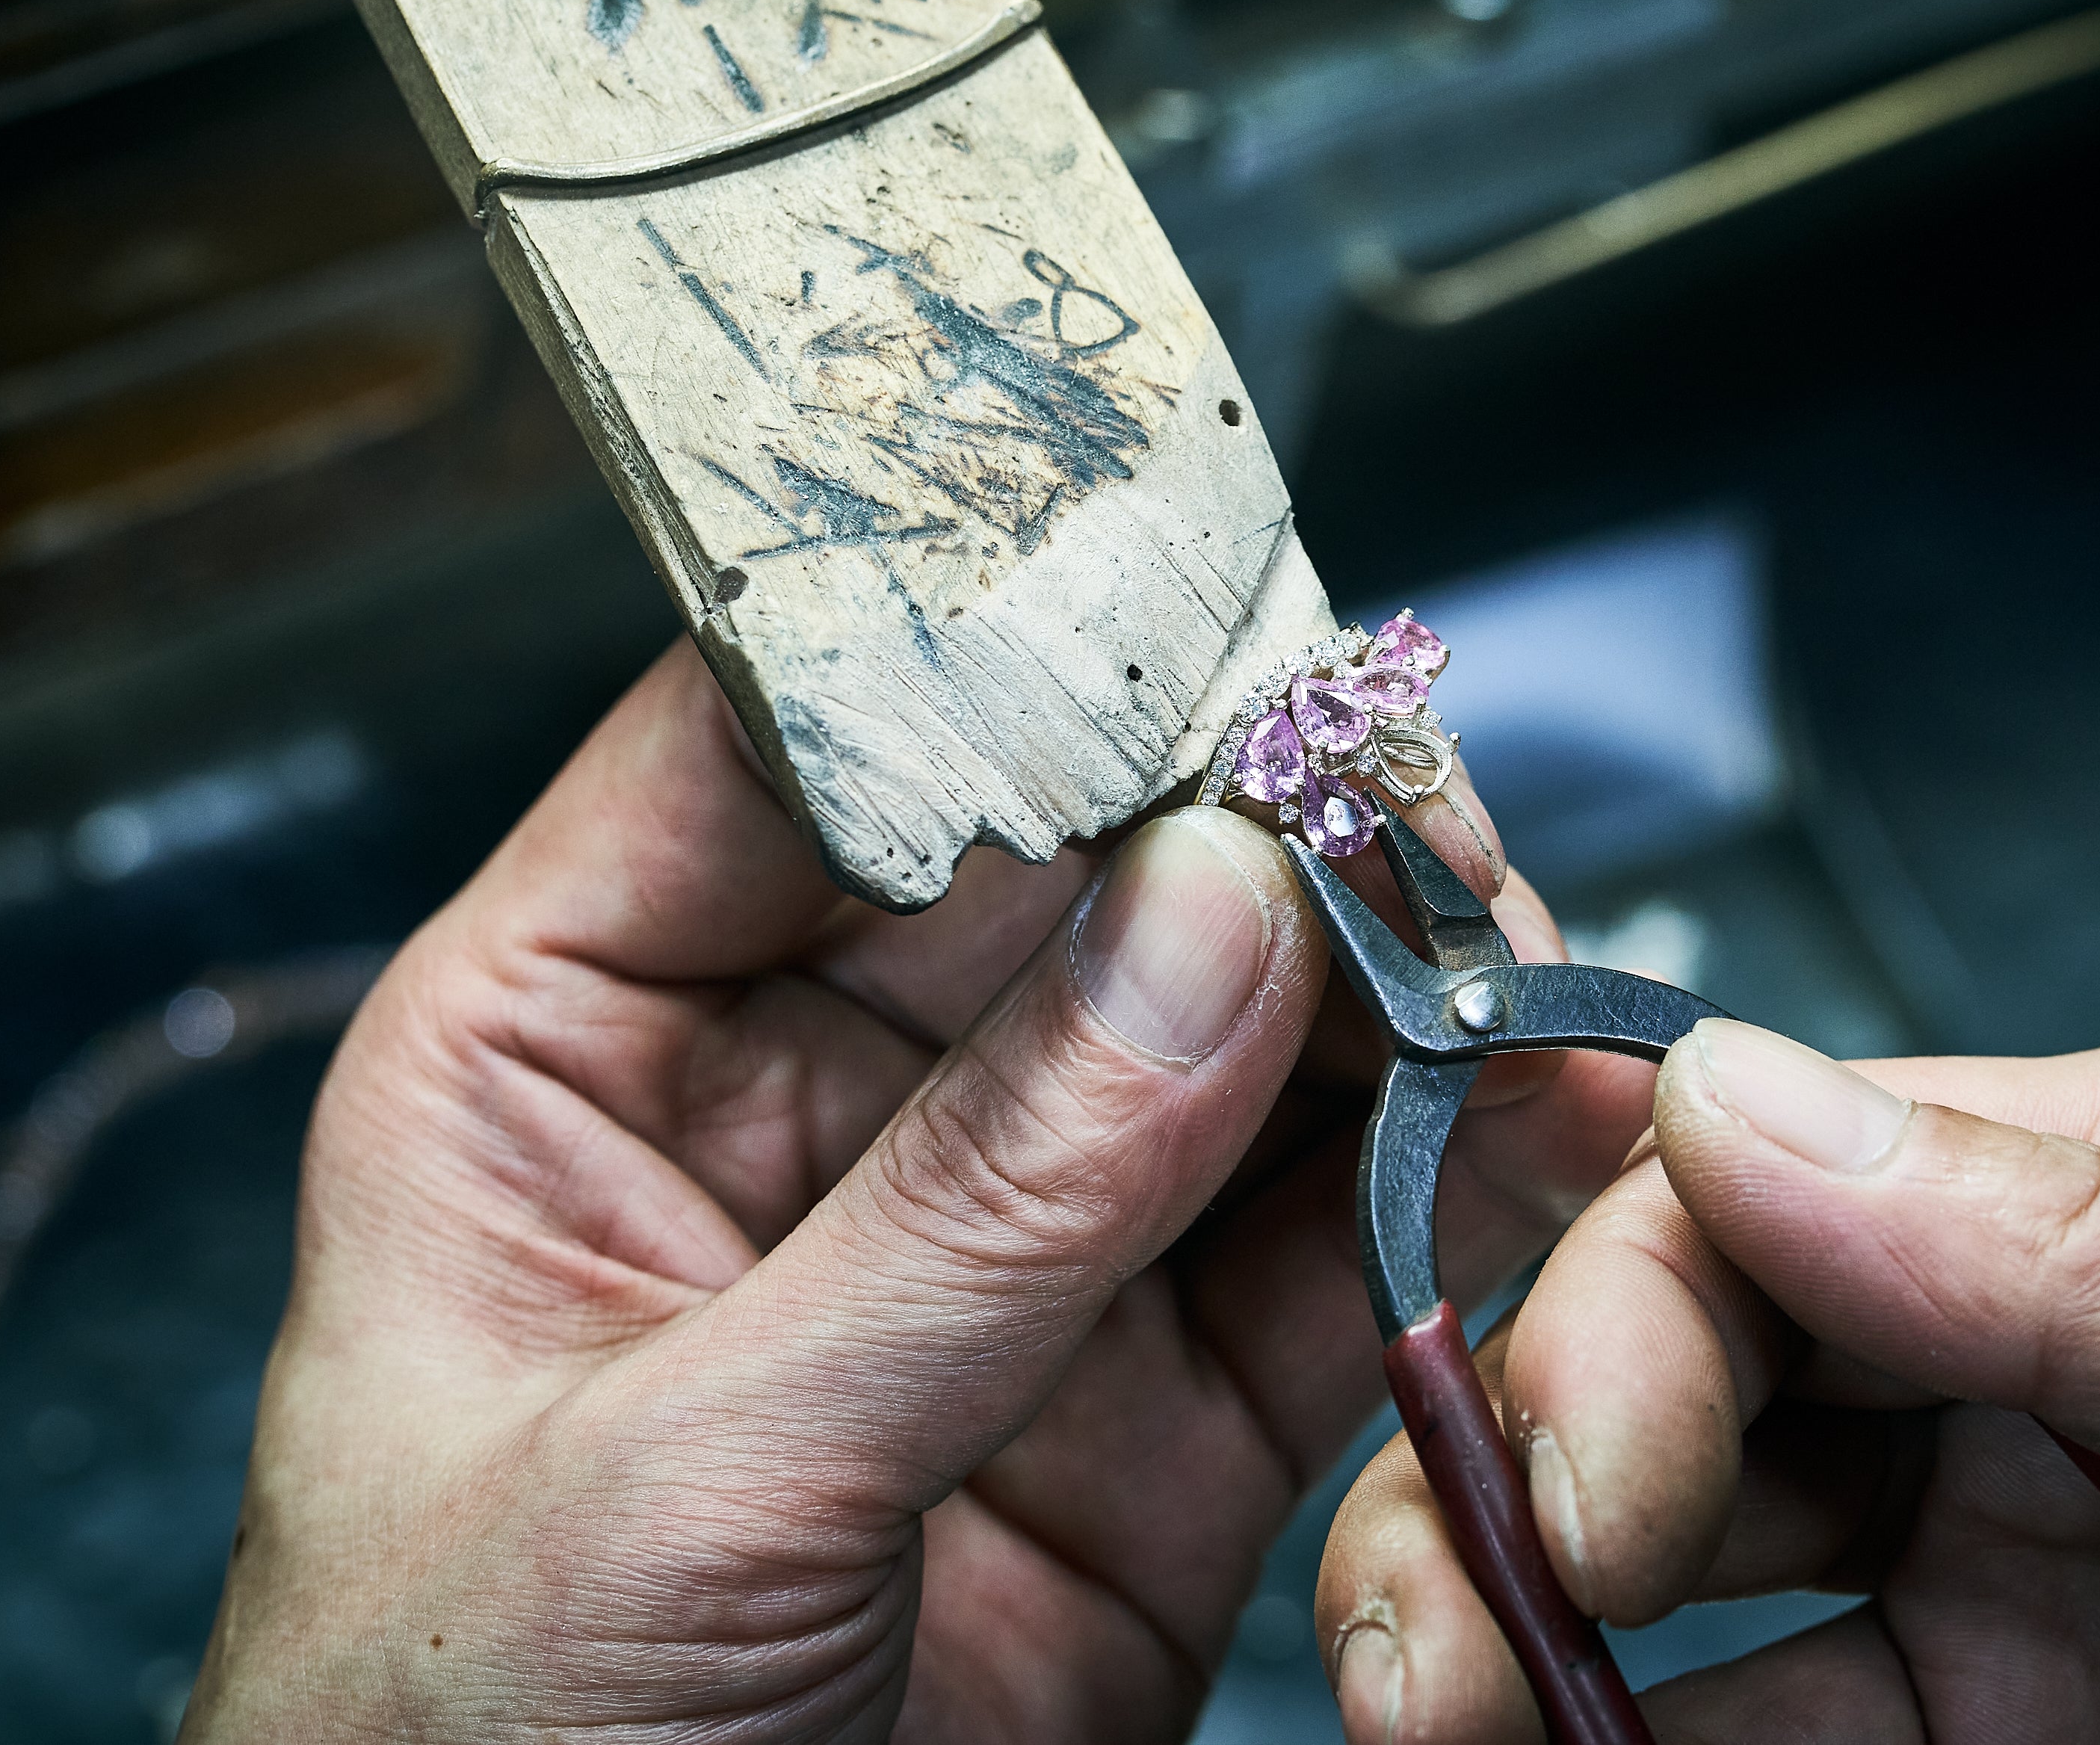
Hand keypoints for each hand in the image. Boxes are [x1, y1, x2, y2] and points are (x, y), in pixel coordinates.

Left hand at [180, 642, 1657, 1742]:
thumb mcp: (688, 1483)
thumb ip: (969, 1216)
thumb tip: (1205, 927)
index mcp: (566, 1053)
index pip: (789, 749)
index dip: (987, 657)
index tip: (1187, 615)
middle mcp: (792, 1117)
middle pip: (1055, 873)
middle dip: (1246, 828)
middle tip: (1411, 810)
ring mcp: (985, 1260)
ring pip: (1215, 1044)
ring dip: (1377, 995)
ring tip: (1510, 963)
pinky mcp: (1137, 1416)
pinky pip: (1314, 1252)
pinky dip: (1441, 1190)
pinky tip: (1533, 1126)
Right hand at [1317, 1023, 2099, 1742]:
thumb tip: (1737, 1103)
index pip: (1791, 1180)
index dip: (1633, 1302)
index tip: (1574, 1479)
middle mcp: (2039, 1366)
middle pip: (1680, 1367)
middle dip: (1516, 1471)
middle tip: (1438, 1649)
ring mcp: (2008, 1588)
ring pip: (1659, 1576)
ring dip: (1500, 1627)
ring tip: (1425, 1727)